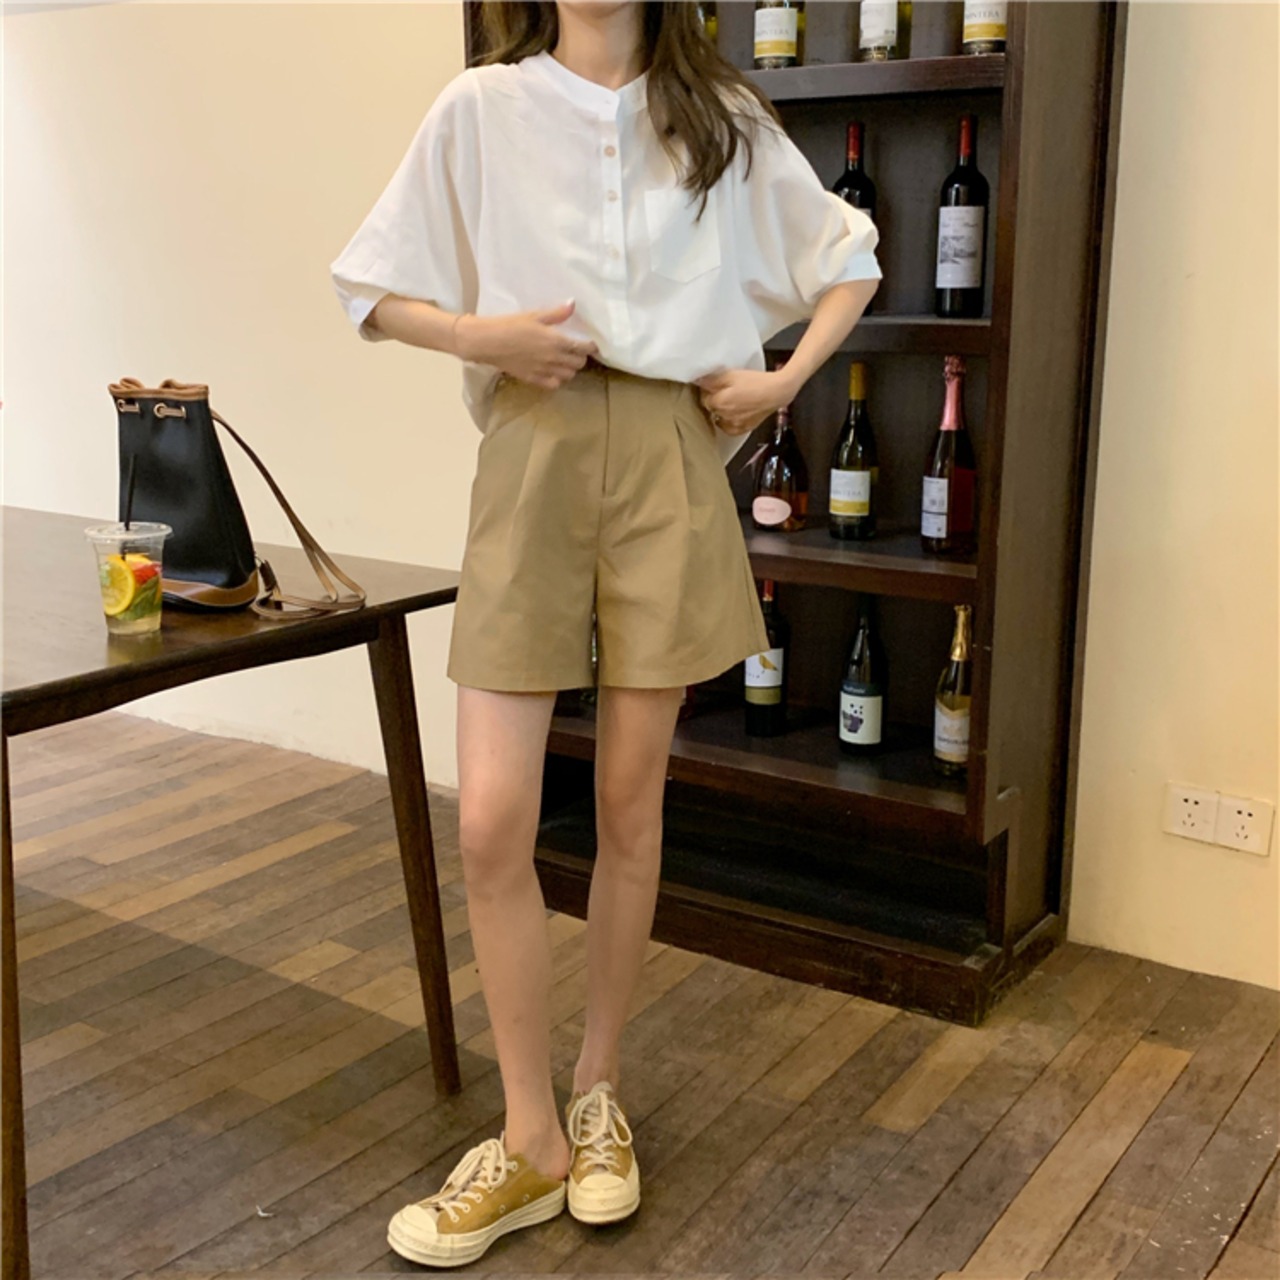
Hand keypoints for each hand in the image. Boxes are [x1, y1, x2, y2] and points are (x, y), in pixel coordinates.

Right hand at [457, 300, 598, 389]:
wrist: (489, 342)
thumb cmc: (511, 325)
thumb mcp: (535, 315)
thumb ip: (556, 313)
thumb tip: (573, 304)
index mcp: (556, 340)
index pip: (582, 347)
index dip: (590, 347)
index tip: (591, 344)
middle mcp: (553, 358)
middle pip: (578, 363)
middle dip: (580, 357)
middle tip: (575, 351)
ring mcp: (544, 371)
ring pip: (568, 375)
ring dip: (570, 369)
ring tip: (564, 361)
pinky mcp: (534, 379)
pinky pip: (554, 384)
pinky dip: (557, 379)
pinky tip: (552, 372)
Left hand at [693, 368, 796, 435]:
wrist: (777, 392)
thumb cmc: (757, 382)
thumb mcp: (732, 374)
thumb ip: (712, 379)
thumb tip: (697, 381)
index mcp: (720, 402)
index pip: (704, 398)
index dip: (708, 390)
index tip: (713, 385)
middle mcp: (725, 416)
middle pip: (711, 408)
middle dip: (715, 400)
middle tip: (724, 391)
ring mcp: (734, 424)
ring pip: (719, 418)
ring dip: (721, 411)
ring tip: (732, 400)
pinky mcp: (743, 428)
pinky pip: (729, 429)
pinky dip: (728, 422)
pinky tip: (734, 414)